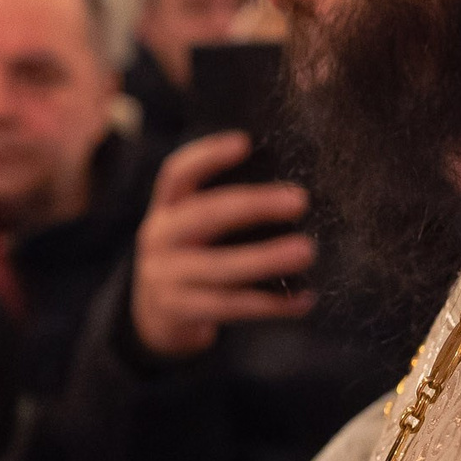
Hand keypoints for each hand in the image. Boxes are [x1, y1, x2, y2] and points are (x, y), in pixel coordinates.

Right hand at [131, 130, 314, 356]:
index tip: (245, 142)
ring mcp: (164, 277)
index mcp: (166, 209)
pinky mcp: (178, 312)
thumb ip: (221, 211)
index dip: (207, 156)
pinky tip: (302, 300)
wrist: (153, 317)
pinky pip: (229, 306)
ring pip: (218, 267)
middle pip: (203, 215)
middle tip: (299, 201)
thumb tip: (291, 193)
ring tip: (306, 251)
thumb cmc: (191, 260)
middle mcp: (159, 237)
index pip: (177, 174)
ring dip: (266, 259)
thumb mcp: (191, 230)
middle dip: (253, 206)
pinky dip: (269, 304)